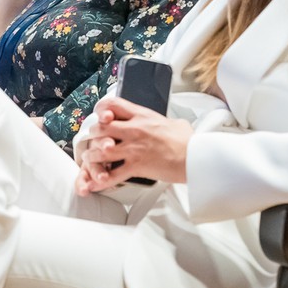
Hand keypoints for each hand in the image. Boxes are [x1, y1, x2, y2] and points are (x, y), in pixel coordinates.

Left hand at [74, 97, 192, 195]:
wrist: (196, 158)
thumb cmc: (188, 142)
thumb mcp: (174, 123)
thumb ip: (163, 122)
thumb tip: (168, 123)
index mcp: (141, 116)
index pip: (112, 104)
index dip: (101, 109)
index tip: (100, 116)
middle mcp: (134, 129)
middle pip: (100, 127)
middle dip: (93, 136)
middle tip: (92, 141)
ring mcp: (134, 148)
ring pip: (101, 150)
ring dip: (93, 157)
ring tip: (91, 160)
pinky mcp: (137, 166)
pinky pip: (113, 175)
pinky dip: (101, 181)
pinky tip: (95, 184)